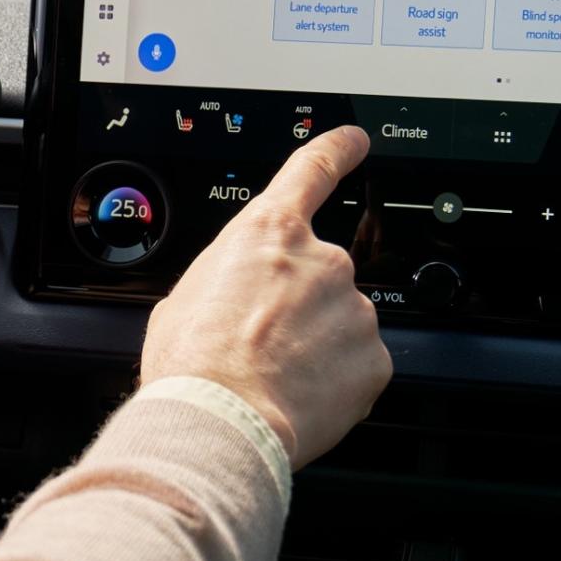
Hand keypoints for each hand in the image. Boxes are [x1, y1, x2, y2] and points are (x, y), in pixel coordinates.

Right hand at [138, 124, 389, 467]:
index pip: (313, 171)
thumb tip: (231, 296)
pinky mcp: (374, 358)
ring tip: (275, 379)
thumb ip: (227, 278)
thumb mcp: (185, 296)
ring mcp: (354, 308)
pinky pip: (359, 365)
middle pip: (321, 274)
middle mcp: (323, 260)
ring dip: (316, 347)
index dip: (337, 150)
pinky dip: (336, 382)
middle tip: (262, 346)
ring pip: (341, 323)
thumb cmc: (192, 362)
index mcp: (269, 233)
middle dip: (299, 308)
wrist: (221, 419)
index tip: (355, 140)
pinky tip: (301, 398)